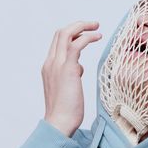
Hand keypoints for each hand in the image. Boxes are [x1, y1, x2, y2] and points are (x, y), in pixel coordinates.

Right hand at [41, 21, 101, 136]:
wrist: (60, 123)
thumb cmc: (65, 110)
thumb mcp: (67, 87)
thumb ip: (71, 74)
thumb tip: (79, 67)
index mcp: (49, 66)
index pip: (57, 41)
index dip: (72, 34)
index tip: (85, 34)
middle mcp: (50, 62)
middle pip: (60, 33)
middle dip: (78, 25)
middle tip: (93, 25)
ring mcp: (57, 65)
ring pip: (66, 34)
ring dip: (83, 27)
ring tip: (97, 28)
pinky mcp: (67, 69)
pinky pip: (76, 44)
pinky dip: (87, 37)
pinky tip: (98, 37)